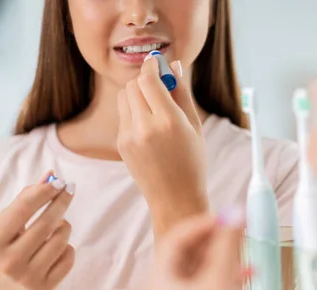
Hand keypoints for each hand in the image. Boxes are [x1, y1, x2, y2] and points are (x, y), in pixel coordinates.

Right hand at [0, 172, 74, 289]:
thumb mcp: (0, 230)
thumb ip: (20, 205)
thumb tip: (48, 178)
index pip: (23, 209)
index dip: (43, 191)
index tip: (58, 182)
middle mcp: (10, 262)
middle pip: (47, 222)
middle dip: (60, 202)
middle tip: (68, 189)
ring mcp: (29, 279)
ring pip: (61, 239)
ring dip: (63, 226)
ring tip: (56, 225)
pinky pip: (68, 258)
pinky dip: (66, 248)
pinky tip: (56, 248)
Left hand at [117, 57, 208, 238]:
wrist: (175, 198)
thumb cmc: (192, 162)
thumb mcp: (194, 126)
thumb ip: (183, 93)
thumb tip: (175, 65)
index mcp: (169, 121)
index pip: (149, 79)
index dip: (152, 66)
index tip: (157, 63)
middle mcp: (146, 127)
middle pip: (133, 85)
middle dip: (145, 81)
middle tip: (160, 87)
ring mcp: (129, 137)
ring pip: (124, 97)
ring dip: (137, 95)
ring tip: (155, 109)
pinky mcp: (121, 144)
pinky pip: (123, 115)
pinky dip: (134, 112)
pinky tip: (150, 128)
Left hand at [143, 209, 259, 289]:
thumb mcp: (220, 281)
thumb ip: (227, 244)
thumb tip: (233, 214)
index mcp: (158, 288)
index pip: (174, 243)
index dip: (200, 225)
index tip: (222, 215)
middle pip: (188, 257)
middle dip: (213, 242)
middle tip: (233, 228)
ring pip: (203, 272)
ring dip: (224, 259)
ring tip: (244, 252)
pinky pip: (212, 289)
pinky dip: (229, 279)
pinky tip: (248, 277)